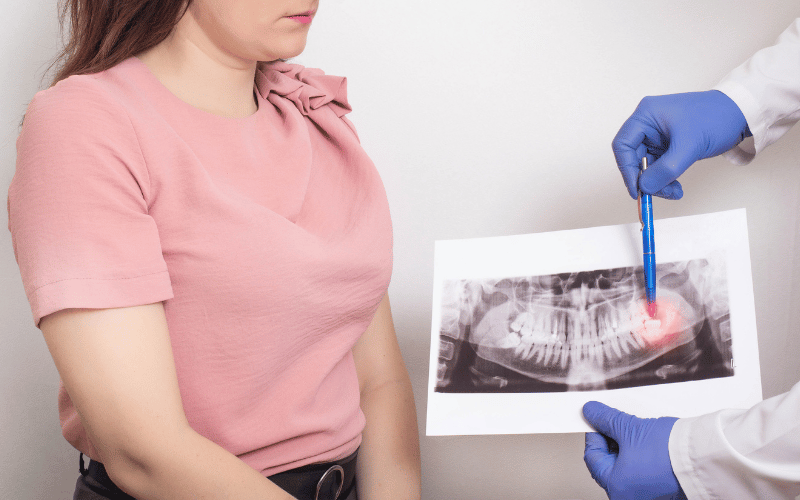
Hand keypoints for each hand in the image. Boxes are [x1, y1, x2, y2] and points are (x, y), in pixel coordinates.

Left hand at [583, 401, 686, 499]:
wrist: (705, 456)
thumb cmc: (671, 452)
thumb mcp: (630, 428)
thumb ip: (606, 420)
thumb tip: (592, 412)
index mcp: (616, 487)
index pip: (592, 457)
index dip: (594, 433)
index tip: (596, 419)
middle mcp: (629, 496)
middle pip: (608, 463)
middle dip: (611, 440)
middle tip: (615, 422)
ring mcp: (646, 495)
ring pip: (625, 466)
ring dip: (626, 447)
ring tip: (635, 431)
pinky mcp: (660, 490)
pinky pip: (641, 471)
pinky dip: (640, 456)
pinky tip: (646, 442)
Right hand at [612, 90, 749, 199]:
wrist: (742, 114)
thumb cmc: (716, 117)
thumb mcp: (690, 145)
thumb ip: (665, 169)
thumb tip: (645, 187)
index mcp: (647, 115)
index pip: (623, 145)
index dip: (626, 169)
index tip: (637, 189)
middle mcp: (648, 124)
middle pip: (634, 158)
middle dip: (647, 179)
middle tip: (659, 193)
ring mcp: (658, 135)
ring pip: (647, 166)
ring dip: (658, 182)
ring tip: (674, 192)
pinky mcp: (669, 145)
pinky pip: (659, 166)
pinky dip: (666, 179)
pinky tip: (676, 186)